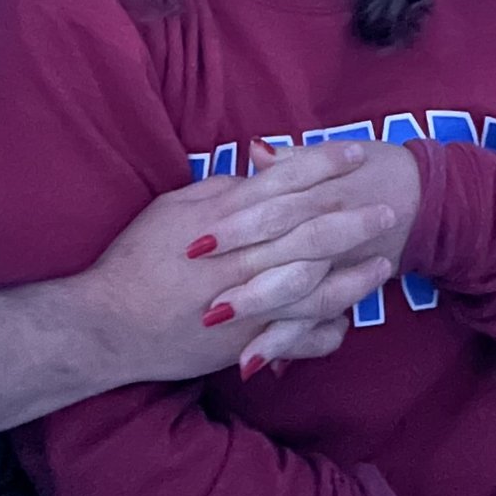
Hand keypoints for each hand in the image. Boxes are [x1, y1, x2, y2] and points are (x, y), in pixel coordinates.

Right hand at [77, 140, 400, 387]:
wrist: (107, 325)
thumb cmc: (134, 261)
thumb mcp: (171, 209)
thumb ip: (218, 192)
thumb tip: (257, 180)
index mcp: (224, 219)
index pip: (286, 182)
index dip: (324, 165)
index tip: (354, 153)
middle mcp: (242, 258)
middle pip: (311, 232)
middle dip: (354, 218)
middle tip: (387, 209)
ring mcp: (248, 303)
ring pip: (315, 287)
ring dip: (353, 275)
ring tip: (383, 264)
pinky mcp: (245, 342)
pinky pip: (298, 338)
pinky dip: (325, 331)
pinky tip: (346, 320)